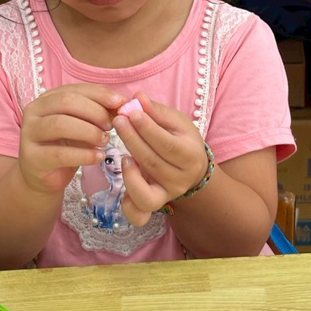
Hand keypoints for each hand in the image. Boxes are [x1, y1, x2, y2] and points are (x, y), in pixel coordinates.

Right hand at [19, 84, 124, 196]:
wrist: (44, 178)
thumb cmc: (66, 147)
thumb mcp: (83, 126)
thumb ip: (99, 113)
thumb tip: (124, 103)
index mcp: (47, 99)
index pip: (75, 89)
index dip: (100, 94)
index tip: (121, 103)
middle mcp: (34, 111)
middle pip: (67, 102)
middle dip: (94, 112)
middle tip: (112, 126)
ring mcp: (29, 133)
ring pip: (60, 124)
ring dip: (89, 131)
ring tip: (106, 140)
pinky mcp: (32, 157)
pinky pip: (60, 154)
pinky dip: (84, 155)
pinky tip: (99, 157)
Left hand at [112, 94, 208, 226]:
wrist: (192, 168)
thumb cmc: (181, 140)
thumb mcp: (176, 122)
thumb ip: (156, 111)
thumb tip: (137, 97)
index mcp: (191, 155)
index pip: (166, 144)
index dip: (147, 129)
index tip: (131, 112)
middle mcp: (181, 179)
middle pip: (152, 163)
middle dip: (132, 140)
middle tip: (117, 121)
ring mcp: (167, 194)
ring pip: (145, 193)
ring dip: (129, 174)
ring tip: (123, 155)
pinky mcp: (155, 204)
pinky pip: (138, 213)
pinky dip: (127, 203)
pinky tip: (124, 180)